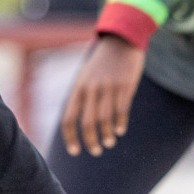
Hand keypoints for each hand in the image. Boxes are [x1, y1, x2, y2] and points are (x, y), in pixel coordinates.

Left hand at [60, 35, 145, 156]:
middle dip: (90, 141)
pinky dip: (120, 124)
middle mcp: (91, 89)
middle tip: (96, 151)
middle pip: (87, 123)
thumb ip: (81, 97)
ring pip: (105, 119)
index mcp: (78, 88)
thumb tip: (75, 121)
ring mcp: (108, 87)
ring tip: (109, 143)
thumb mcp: (85, 77)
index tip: (74, 151)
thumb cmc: (102, 64)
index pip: (68, 118)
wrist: (121, 42)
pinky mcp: (125, 86)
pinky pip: (122, 110)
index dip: (70, 137)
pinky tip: (120, 130)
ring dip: (107, 135)